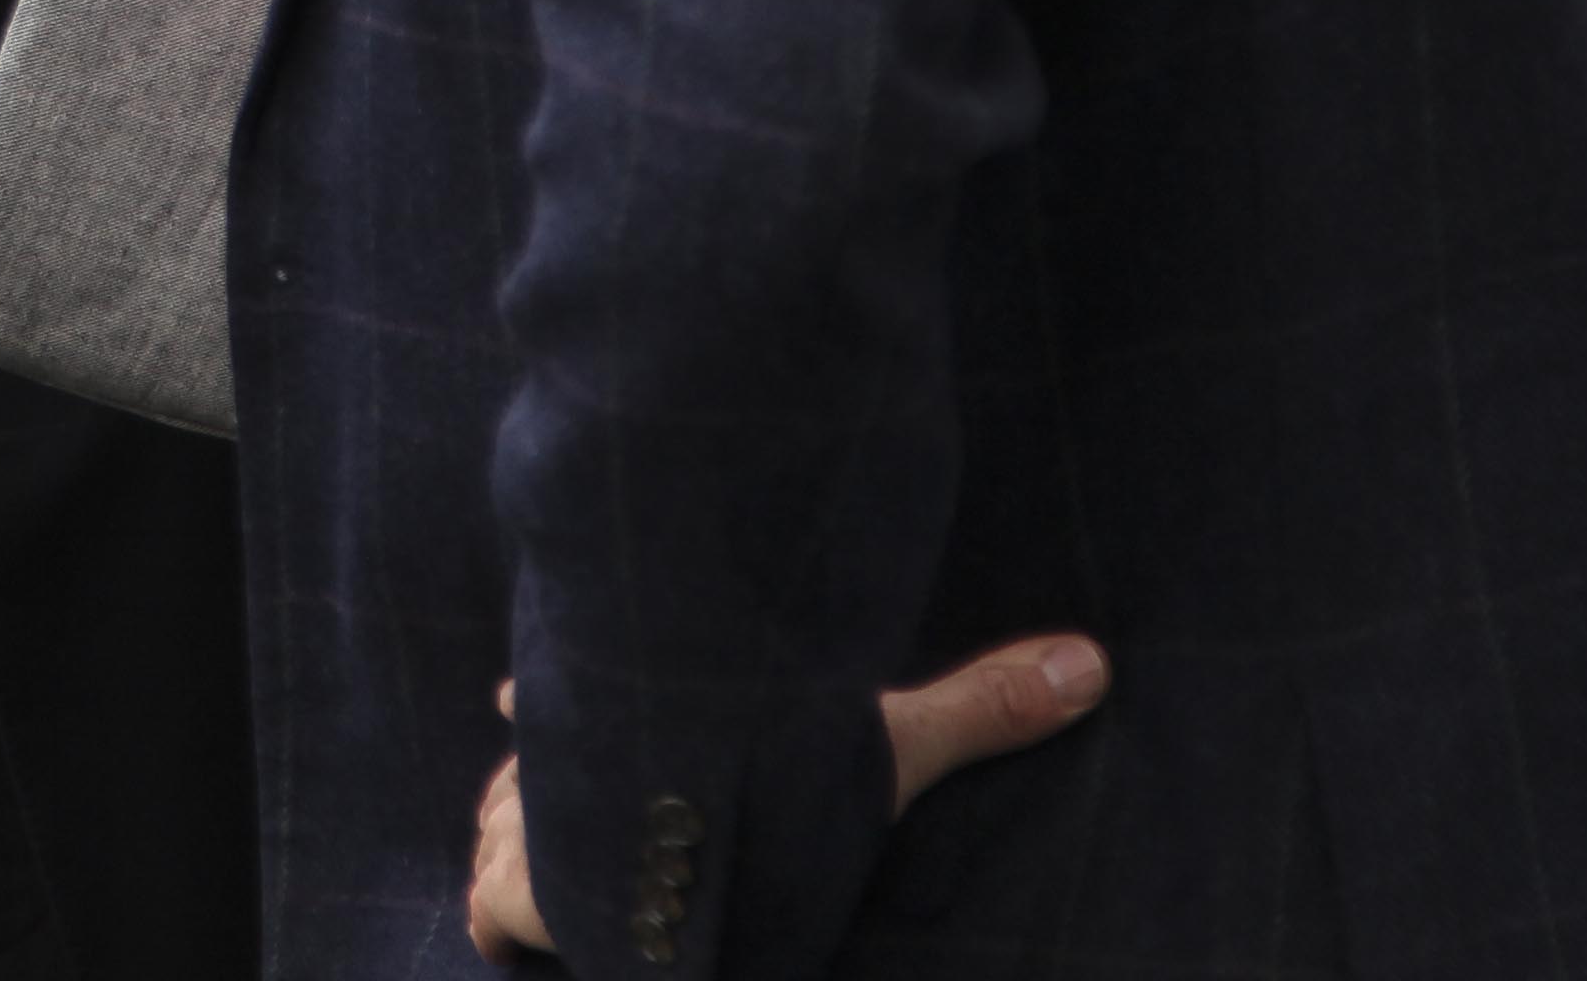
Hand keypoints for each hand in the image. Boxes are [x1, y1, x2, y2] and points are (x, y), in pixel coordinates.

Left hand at [465, 640, 1106, 963]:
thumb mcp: (880, 741)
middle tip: (577, 819)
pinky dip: (511, 918)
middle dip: (537, 799)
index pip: (552, 703)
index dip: (544, 716)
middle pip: (516, 780)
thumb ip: (978, 707)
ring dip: (523, 851)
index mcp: (630, 710)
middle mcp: (563, 760)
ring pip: (496, 837)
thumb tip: (1093, 664)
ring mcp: (525, 822)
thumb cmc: (775, 771)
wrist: (694, 853)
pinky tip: (543, 922)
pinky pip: (492, 915)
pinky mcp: (514, 896)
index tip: (529, 705)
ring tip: (572, 866)